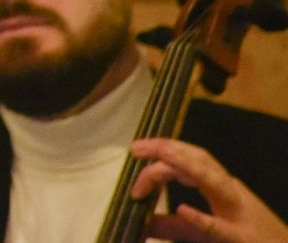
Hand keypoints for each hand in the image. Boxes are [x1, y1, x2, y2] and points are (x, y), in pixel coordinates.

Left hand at [131, 137, 287, 242]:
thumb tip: (141, 221)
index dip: (166, 149)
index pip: (193, 158)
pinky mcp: (241, 240)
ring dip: (187, 166)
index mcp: (222, 188)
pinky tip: (184, 210)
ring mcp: (238, 215)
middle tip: (137, 148)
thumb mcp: (205, 231)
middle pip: (201, 162)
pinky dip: (202, 219)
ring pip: (214, 183)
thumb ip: (173, 225)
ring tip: (161, 156)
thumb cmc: (245, 240)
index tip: (137, 150)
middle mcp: (231, 194)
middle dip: (169, 149)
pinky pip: (220, 228)